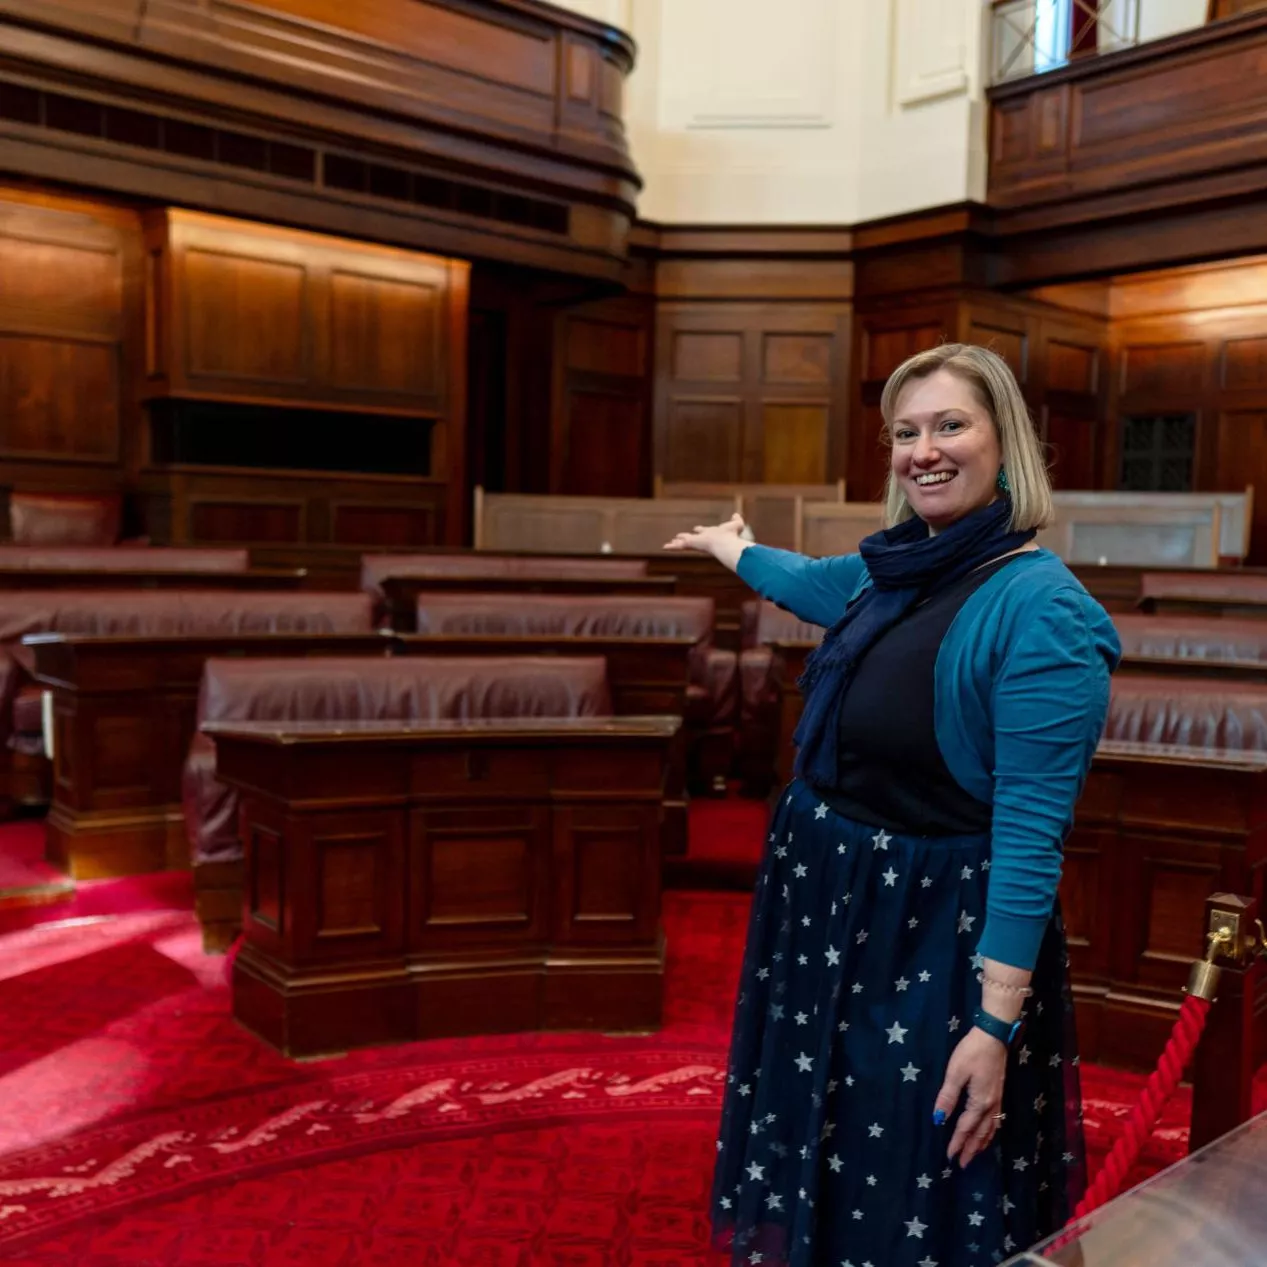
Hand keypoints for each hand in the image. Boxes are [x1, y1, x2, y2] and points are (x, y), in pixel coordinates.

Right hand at [663, 512, 748, 563]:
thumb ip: (736, 520)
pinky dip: (672, 547)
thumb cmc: (731, 536)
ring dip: (676, 543)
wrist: (726, 544)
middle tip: (678, 537)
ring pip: (684, 543)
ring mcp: (696, 542)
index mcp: (711, 534)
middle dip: (685, 538)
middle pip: (692, 538)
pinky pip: (679, 546)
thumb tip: (736, 515)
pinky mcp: (691, 544)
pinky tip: (664, 547)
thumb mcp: (736, 524)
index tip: (696, 529)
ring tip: (668, 544)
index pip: (704, 531)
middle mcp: (702, 539)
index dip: (700, 530)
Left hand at [933, 1027, 1007, 1167]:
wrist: (994, 1036)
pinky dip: (990, 1132)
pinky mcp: (999, 1093)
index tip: (950, 1157)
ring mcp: (997, 1100)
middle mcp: (991, 1106)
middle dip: (971, 1149)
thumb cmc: (972, 1052)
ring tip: (975, 1154)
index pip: (965, 1128)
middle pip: (980, 1133)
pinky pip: (995, 1121)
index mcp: (979, 1103)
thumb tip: (938, 1120)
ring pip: (990, 1129)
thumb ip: (947, 1097)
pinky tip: (988, 1132)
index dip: (957, 1143)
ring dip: (982, 1143)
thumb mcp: (956, 1072)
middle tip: (963, 1165)